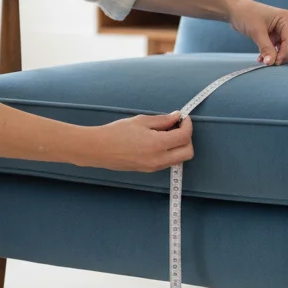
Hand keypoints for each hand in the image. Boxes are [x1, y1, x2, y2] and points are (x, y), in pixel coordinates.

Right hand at [79, 112, 193, 171]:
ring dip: (180, 145)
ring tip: (167, 132)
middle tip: (178, 126)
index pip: (184, 137)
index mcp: (157, 144)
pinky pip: (168, 162)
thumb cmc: (116, 132)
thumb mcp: (140, 121)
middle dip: (188, 138)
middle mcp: (159, 159)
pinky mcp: (149, 170)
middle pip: (188, 152)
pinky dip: (171, 151)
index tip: (183, 118)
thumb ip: (162, 120)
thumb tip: (176, 117)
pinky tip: (159, 141)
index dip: (187, 125)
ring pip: (179, 158)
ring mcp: (154, 167)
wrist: (99, 149)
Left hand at [228, 0, 287, 64]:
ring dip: (275, 56)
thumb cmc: (246, 15)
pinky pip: (275, 48)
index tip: (275, 63)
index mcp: (286, 19)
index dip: (284, 53)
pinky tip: (261, 59)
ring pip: (284, 48)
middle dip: (282, 55)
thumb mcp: (257, 32)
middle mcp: (286, 24)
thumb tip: (271, 62)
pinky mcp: (273, 35)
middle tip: (271, 64)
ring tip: (264, 62)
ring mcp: (280, 30)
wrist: (234, 10)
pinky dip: (270, 54)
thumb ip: (266, 48)